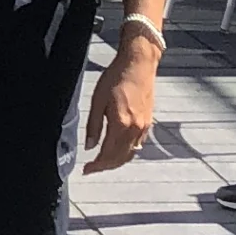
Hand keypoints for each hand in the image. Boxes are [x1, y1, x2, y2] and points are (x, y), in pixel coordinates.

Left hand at [84, 39, 160, 169]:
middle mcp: (135, 129)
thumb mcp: (97, 100)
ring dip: (116, 161)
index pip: (108, 155)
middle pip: (120, 158)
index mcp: (121, 124)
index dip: (96, 166)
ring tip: (102, 162)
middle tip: (92, 168)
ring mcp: (144, 126)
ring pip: (130, 154)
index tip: (86, 170)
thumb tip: (89, 147)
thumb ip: (93, 126)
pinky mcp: (148, 122)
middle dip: (105, 166)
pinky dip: (127, 152)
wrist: (138, 64)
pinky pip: (137, 145)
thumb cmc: (115, 78)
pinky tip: (117, 149)